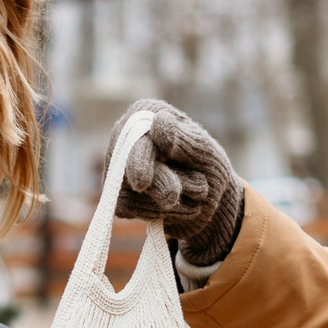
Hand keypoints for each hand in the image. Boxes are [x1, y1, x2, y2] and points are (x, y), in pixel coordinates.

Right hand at [111, 99, 245, 267]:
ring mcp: (117, 167)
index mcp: (145, 114)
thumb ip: (183, 140)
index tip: (142, 183)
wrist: (210, 199)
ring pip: (126, 190)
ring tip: (197, 193)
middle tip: (172, 198)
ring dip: (166, 201)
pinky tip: (179, 207)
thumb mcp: (205, 152)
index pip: (136, 136)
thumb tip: (158, 123)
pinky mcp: (118, 194)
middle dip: (154, 184)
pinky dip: (156, 213)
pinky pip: (126, 207)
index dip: (139, 160)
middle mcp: (124, 136)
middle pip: (125, 164)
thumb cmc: (208, 167)